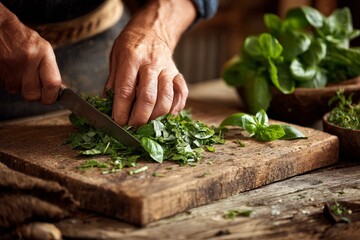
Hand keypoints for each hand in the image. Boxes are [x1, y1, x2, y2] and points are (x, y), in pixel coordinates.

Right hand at [0, 3, 60, 103]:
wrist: (0, 27)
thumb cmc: (23, 38)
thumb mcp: (43, 49)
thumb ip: (49, 69)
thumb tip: (55, 90)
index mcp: (43, 54)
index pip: (52, 84)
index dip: (51, 96)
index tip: (50, 98)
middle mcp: (28, 60)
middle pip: (32, 94)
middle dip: (32, 94)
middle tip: (31, 86)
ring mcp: (11, 66)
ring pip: (16, 90)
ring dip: (17, 85)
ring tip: (17, 70)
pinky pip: (3, 85)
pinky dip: (6, 80)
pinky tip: (8, 68)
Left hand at [104, 0, 195, 126]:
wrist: (152, 31)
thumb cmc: (130, 47)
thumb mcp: (115, 58)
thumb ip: (113, 82)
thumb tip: (108, 106)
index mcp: (132, 58)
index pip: (126, 90)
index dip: (121, 110)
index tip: (118, 122)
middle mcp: (152, 64)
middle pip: (148, 97)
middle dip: (139, 118)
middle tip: (132, 128)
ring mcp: (168, 69)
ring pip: (166, 99)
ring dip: (156, 117)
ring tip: (147, 125)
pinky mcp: (178, 75)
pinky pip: (181, 95)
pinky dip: (175, 110)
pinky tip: (165, 117)